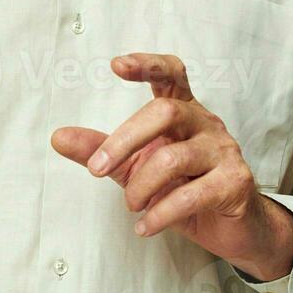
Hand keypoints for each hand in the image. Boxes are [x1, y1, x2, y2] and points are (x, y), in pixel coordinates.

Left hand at [51, 53, 292, 282]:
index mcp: (183, 109)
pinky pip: (192, 194)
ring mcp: (224, 150)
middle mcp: (205, 122)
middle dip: (125, 139)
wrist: (233, 228)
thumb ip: (101, 149)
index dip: (147, 64)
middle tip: (97, 168)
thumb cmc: (183, 187)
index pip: (171, 73)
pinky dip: (161, 213)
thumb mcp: (135, 166)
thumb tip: (58, 137)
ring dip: (142, 185)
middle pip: (164, 112)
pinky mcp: (235, 182)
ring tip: (131, 205)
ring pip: (174, 157)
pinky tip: (145, 226)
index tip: (116, 64)